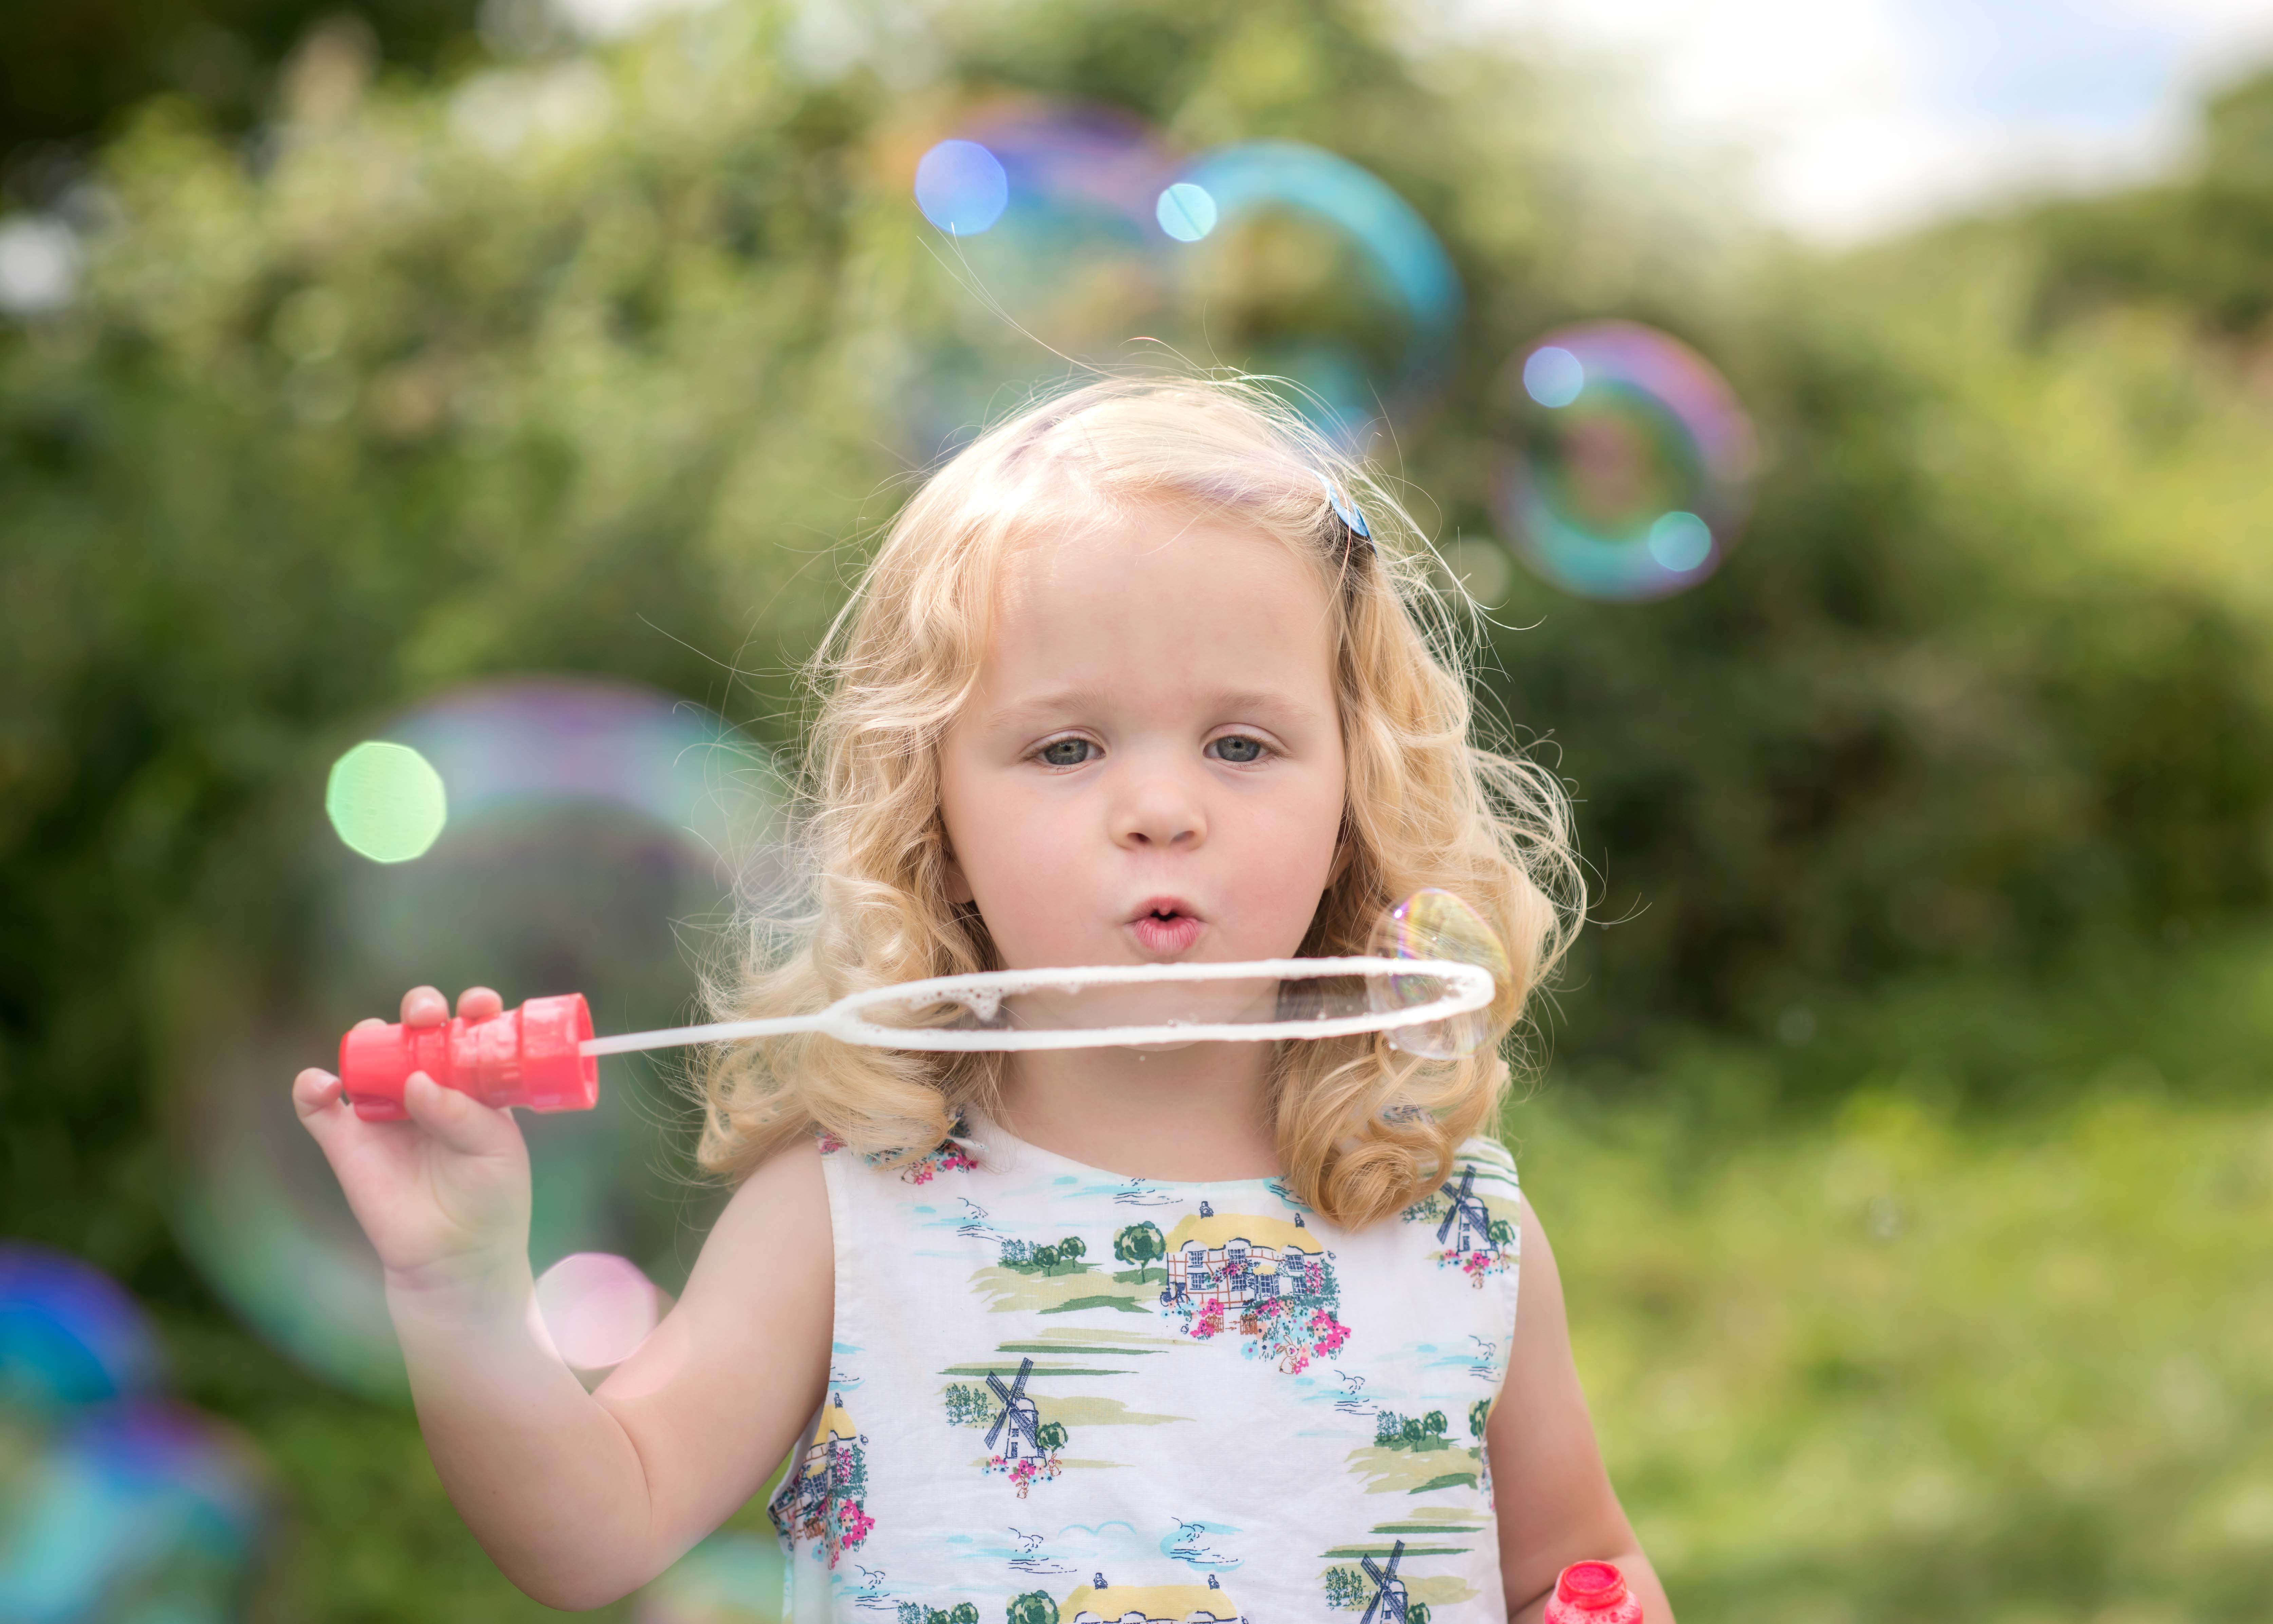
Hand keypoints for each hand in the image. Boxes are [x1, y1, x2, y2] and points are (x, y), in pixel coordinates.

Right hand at [294, 985, 531, 1294]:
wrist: (456, 1257)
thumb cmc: (490, 1200)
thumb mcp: (496, 1153)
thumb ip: (463, 1114)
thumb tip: (416, 1081)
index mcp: (473, 1083)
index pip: (472, 1031)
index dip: (474, 1008)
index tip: (479, 1006)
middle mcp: (427, 1086)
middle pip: (416, 1029)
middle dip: (421, 1007)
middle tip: (426, 1015)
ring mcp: (385, 1110)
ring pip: (367, 1053)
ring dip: (369, 1033)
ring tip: (380, 1039)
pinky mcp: (346, 1140)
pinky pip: (316, 1104)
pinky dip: (311, 1086)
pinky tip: (326, 1085)